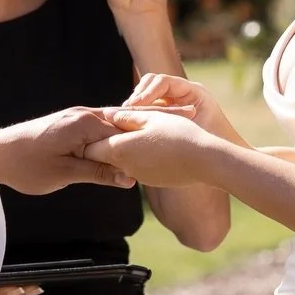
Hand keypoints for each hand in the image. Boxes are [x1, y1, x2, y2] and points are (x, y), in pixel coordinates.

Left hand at [0, 107, 134, 194]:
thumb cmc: (27, 165)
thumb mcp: (66, 174)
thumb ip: (99, 173)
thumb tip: (129, 179)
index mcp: (85, 123)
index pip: (126, 133)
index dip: (137, 152)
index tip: (145, 171)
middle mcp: (83, 113)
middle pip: (120, 128)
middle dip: (130, 147)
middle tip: (141, 170)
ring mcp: (75, 116)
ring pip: (109, 129)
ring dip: (116, 147)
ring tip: (126, 168)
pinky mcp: (69, 122)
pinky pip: (96, 130)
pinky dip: (104, 144)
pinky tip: (106, 161)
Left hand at [83, 107, 220, 187]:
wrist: (205, 162)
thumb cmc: (178, 134)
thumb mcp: (151, 118)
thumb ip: (125, 117)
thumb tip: (106, 114)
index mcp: (120, 149)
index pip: (90, 147)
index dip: (90, 136)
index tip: (96, 125)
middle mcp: (124, 166)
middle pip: (104, 156)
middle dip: (105, 142)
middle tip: (115, 125)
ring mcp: (138, 176)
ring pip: (121, 161)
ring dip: (124, 149)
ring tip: (139, 133)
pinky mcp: (151, 180)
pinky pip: (137, 167)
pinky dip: (139, 157)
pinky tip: (154, 146)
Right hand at [125, 72, 245, 146]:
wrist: (227, 161)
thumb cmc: (216, 145)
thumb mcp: (194, 130)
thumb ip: (170, 121)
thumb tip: (141, 114)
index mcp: (193, 91)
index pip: (162, 81)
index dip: (146, 92)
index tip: (134, 107)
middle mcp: (182, 94)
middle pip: (150, 85)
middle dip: (137, 98)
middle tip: (124, 114)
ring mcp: (173, 105)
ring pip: (146, 99)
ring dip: (135, 109)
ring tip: (124, 123)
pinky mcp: (166, 118)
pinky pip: (148, 114)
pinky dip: (137, 121)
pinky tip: (130, 133)